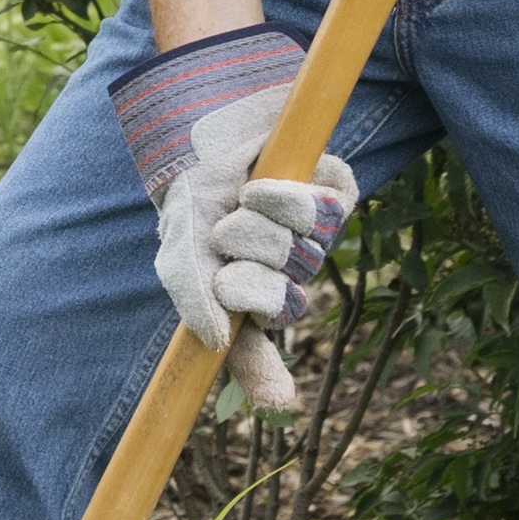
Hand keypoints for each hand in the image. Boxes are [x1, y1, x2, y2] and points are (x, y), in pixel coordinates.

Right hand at [112, 25, 351, 419]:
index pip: (256, 348)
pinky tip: (269, 179)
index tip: (277, 399)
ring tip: (246, 196)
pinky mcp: (338, 193)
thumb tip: (216, 343)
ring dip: (271, 220)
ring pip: (311, 252)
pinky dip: (298, 192)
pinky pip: (336, 207)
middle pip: (288, 298)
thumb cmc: (195, 191)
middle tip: (227, 233)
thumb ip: (192, 294)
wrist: (211, 121)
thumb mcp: (180, 245)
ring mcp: (316, 236)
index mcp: (245, 296)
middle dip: (253, 261)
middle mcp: (286, 274)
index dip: (265, 375)